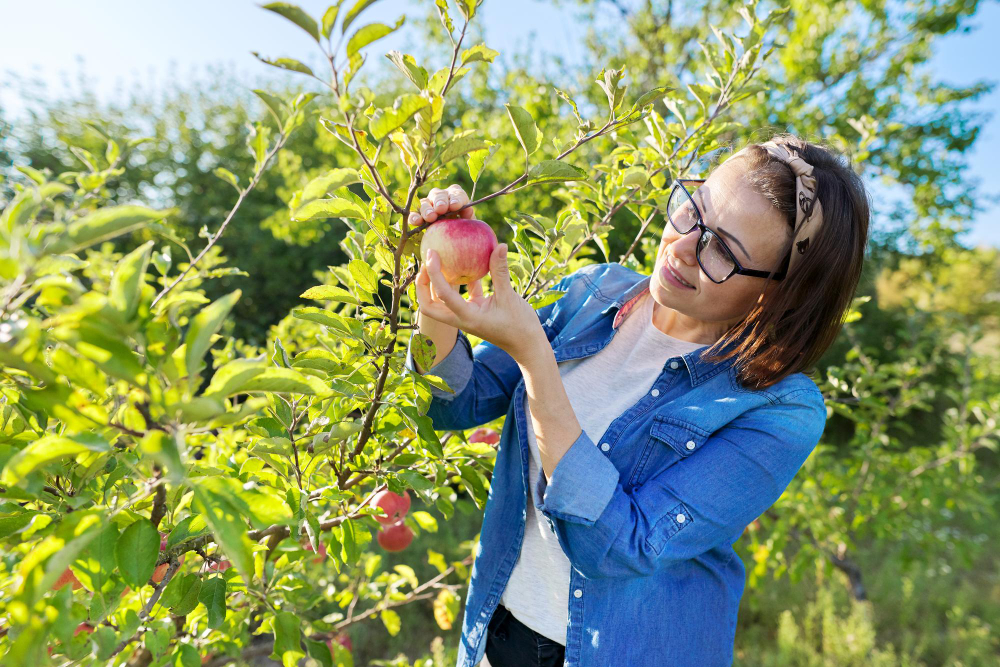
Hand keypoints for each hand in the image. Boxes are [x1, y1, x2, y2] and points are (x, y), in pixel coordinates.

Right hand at [407, 183, 474, 225]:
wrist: (454, 240)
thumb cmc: (465, 229)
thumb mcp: (470, 223)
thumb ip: (469, 216)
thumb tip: (468, 210)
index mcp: (456, 196)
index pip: (456, 193)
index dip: (456, 198)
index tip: (455, 206)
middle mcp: (441, 197)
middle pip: (439, 195)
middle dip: (440, 201)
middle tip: (441, 209)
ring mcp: (429, 205)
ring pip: (425, 203)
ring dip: (427, 209)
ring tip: (430, 217)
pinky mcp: (419, 216)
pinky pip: (414, 215)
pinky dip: (414, 217)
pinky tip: (416, 222)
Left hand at [416, 241, 547, 364]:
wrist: (527, 346)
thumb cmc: (520, 326)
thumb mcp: (510, 297)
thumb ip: (501, 271)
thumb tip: (500, 245)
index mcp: (467, 317)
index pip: (442, 294)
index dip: (434, 273)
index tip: (432, 254)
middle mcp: (461, 318)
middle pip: (428, 305)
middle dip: (422, 284)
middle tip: (426, 262)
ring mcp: (466, 316)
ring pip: (440, 301)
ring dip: (435, 283)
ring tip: (439, 260)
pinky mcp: (474, 312)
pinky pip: (460, 296)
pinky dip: (458, 282)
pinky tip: (464, 264)